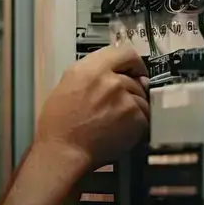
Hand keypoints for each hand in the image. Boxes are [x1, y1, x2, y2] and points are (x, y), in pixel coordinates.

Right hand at [34, 45, 149, 168]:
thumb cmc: (58, 125)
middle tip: (118, 104)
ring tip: (114, 121)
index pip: (124, 52)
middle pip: (136, 78)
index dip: (132, 63)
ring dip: (133, 108)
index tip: (133, 71)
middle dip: (130, 90)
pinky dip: (136, 124)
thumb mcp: (66, 85)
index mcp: (90, 69)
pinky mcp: (136, 117)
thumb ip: (91, 73)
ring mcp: (125, 98)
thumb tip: (111, 71)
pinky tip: (119, 130)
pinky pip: (145, 116)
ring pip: (142, 97)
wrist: (63, 152)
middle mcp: (109, 80)